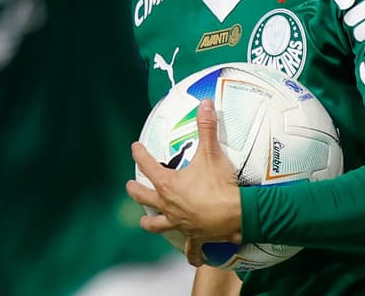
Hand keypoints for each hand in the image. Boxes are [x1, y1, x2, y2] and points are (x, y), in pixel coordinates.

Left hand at [127, 99, 242, 266]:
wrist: (236, 214)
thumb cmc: (219, 184)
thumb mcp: (212, 153)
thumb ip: (207, 127)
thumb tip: (205, 103)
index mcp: (169, 185)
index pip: (148, 166)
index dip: (139, 154)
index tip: (134, 147)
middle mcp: (169, 205)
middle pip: (144, 197)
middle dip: (135, 191)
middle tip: (129, 186)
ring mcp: (179, 222)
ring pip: (157, 224)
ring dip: (151, 222)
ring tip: (145, 222)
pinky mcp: (194, 236)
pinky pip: (190, 249)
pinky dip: (191, 254)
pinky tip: (193, 260)